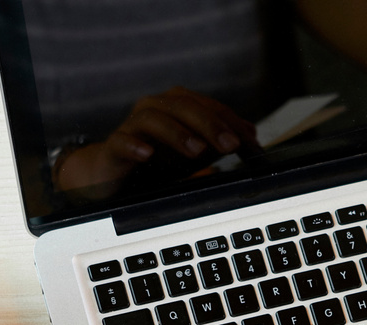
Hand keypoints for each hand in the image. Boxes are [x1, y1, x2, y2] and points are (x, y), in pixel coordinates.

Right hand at [55, 87, 258, 190]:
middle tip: (230, 145)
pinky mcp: (114, 147)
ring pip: (154, 118)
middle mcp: (154, 108)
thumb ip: (220, 142)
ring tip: (197, 150)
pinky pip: (122, 141)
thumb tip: (252, 136)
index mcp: (176, 106)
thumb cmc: (159, 159)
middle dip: (210, 125)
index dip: (230, 122)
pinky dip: (135, 145)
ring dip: (178, 133)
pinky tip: (147, 154)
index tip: (249, 141)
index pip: (207, 106)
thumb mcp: (196, 151)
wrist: (116, 175)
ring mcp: (132, 126)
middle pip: (183, 106)